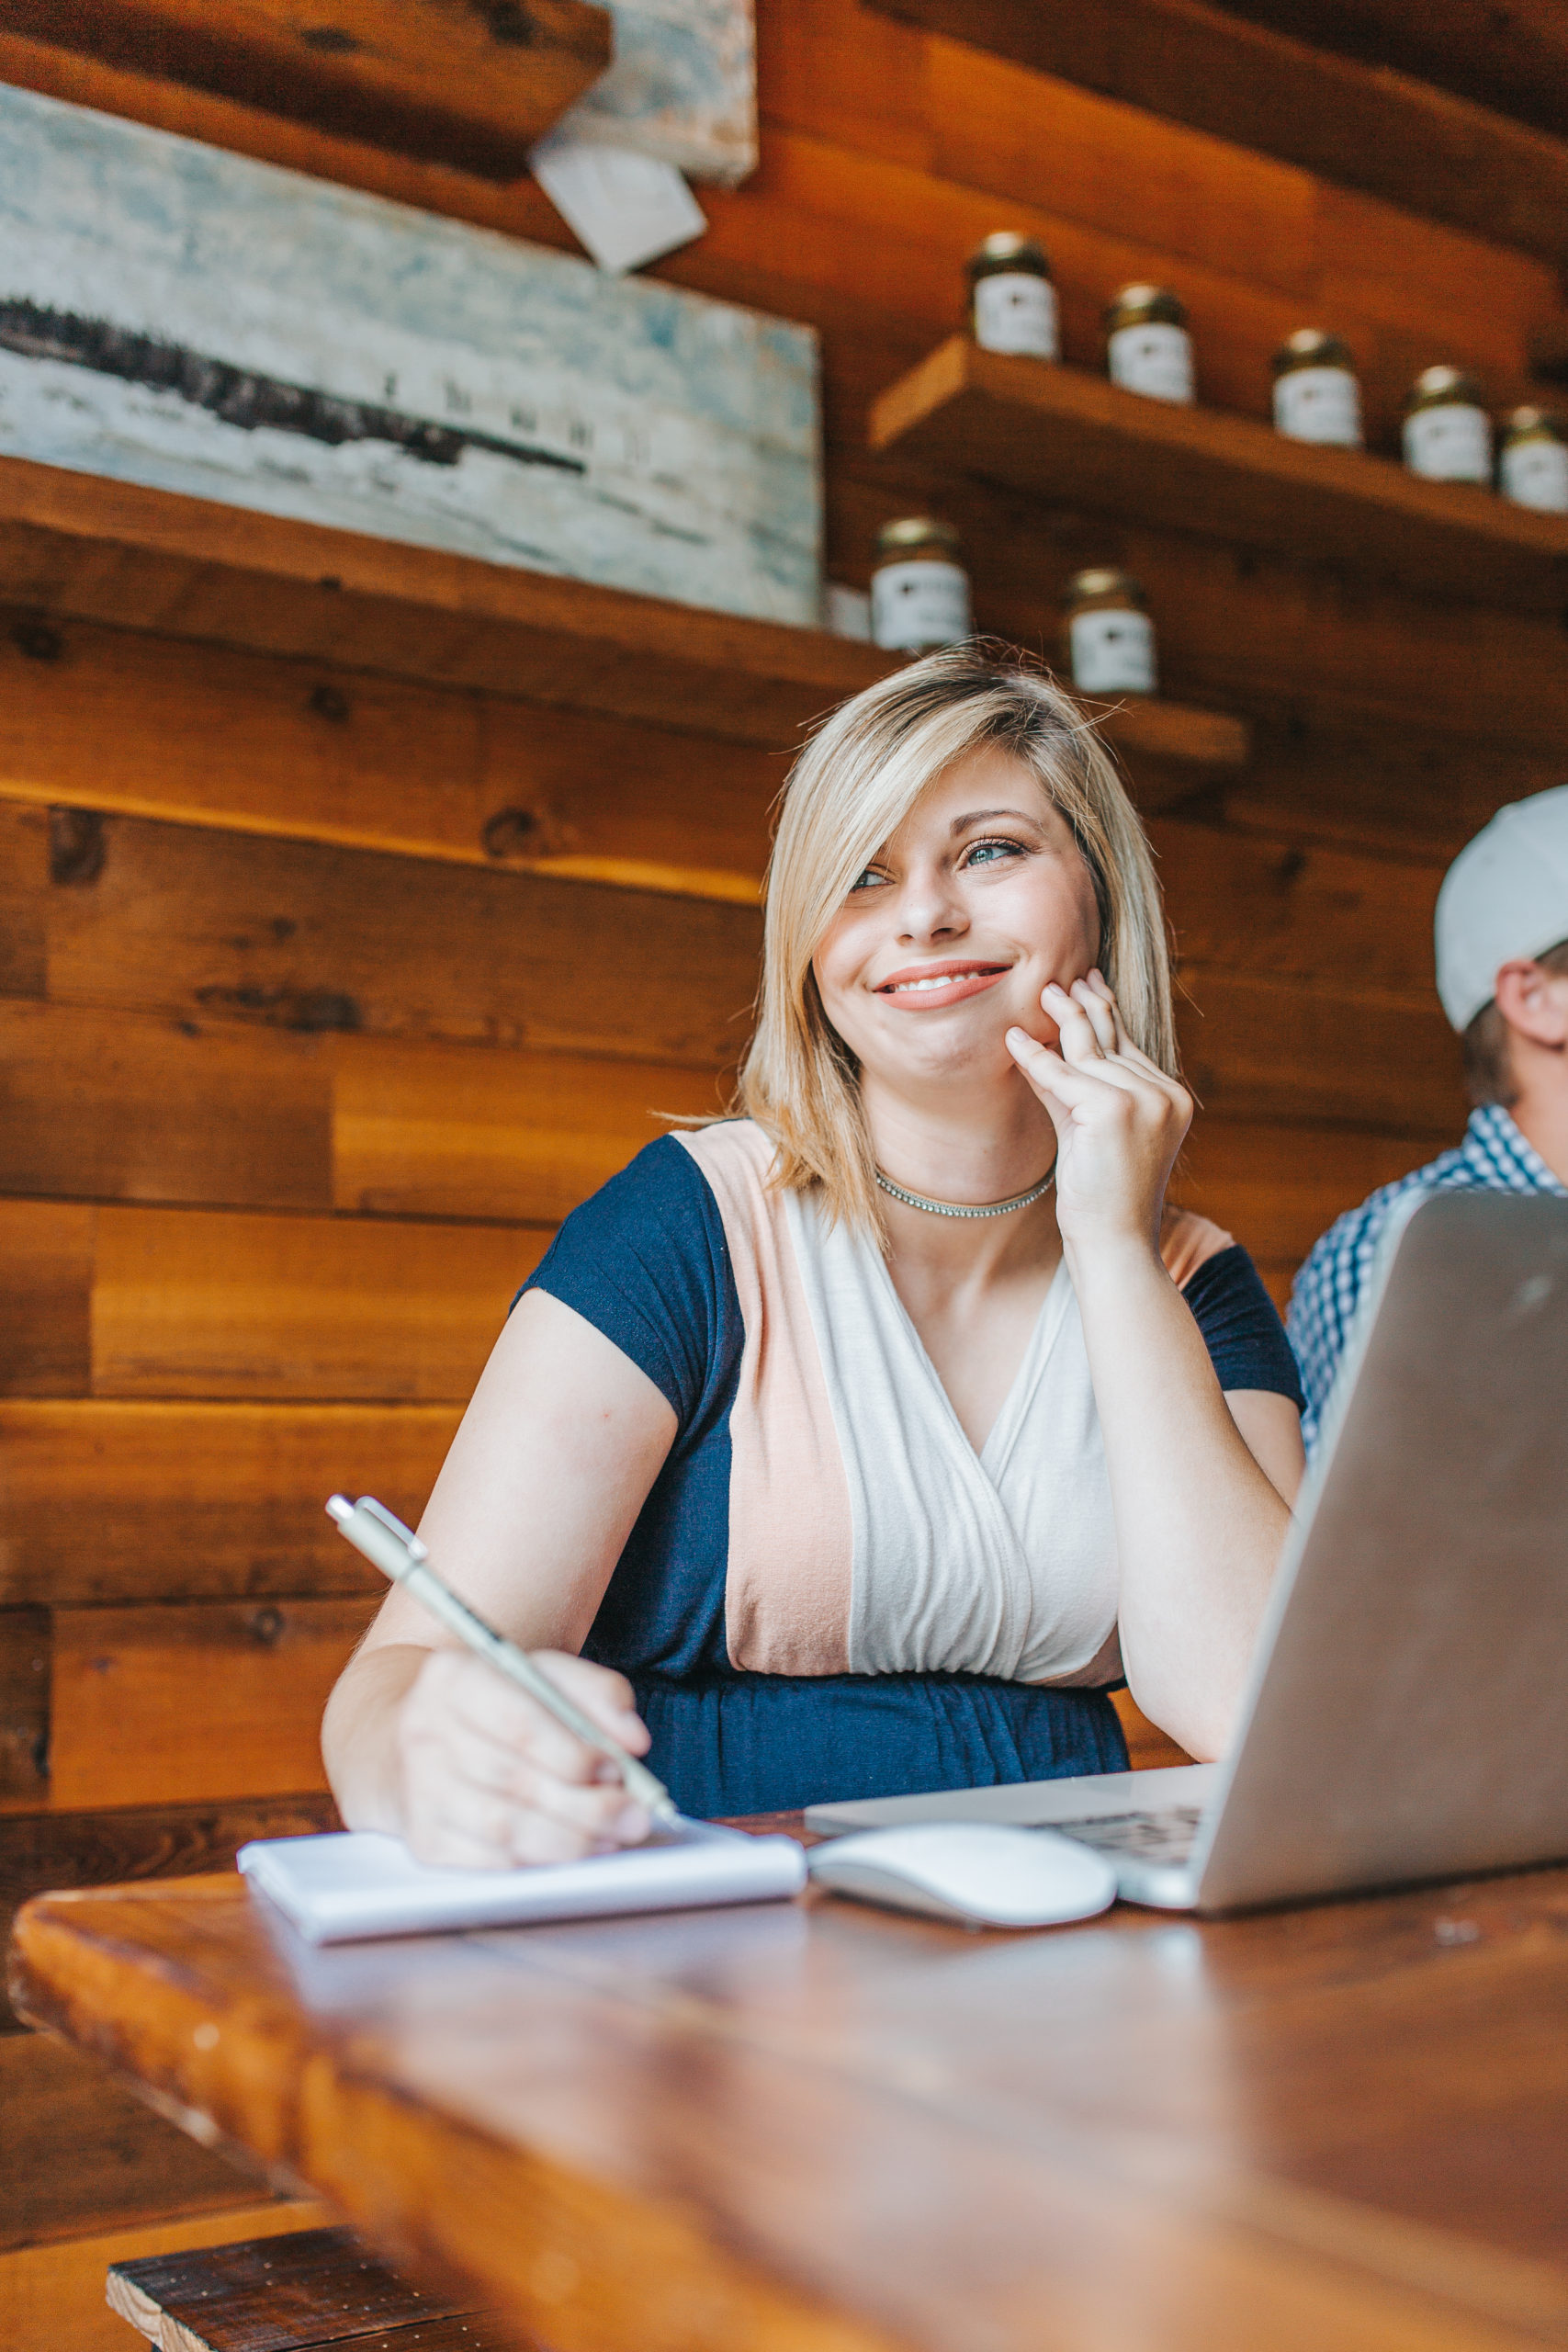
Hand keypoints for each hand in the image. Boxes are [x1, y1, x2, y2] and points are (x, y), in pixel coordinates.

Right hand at [395, 1647, 653, 1867]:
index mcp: (453, 1677)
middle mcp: (424, 1732)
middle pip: (516, 1781)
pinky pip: (489, 1862)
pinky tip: (571, 1853)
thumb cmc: (493, 1705)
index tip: (618, 1768)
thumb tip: (633, 1741)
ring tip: (611, 1837)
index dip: (574, 1752)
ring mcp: (417, 1791)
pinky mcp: (422, 1839)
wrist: (405, 1738)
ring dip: (569, 1840)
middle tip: (634, 1817)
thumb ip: (597, 1694)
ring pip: (504, 1828)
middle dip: (587, 1806)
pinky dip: (538, 1862)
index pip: (519, 1721)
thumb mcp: (541, 1675)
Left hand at [1005, 970, 1190, 1255]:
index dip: (1105, 1013)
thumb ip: (1069, 1089)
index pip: (1129, 1046)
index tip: (1086, 985)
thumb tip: (1039, 1048)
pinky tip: (1014, 1040)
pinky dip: (1036, 1058)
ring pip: (1089, 1052)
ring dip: (1062, 1020)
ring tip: (1041, 994)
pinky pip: (1064, 1075)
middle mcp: (1166, 1095)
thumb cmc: (1099, 1194)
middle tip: (1060, 980)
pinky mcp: (1114, 1110)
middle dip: (1085, 1006)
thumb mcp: (1086, 1129)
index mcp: (1171, 1098)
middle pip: (1113, 1040)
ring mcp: (1145, 1100)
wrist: (1113, 1242)